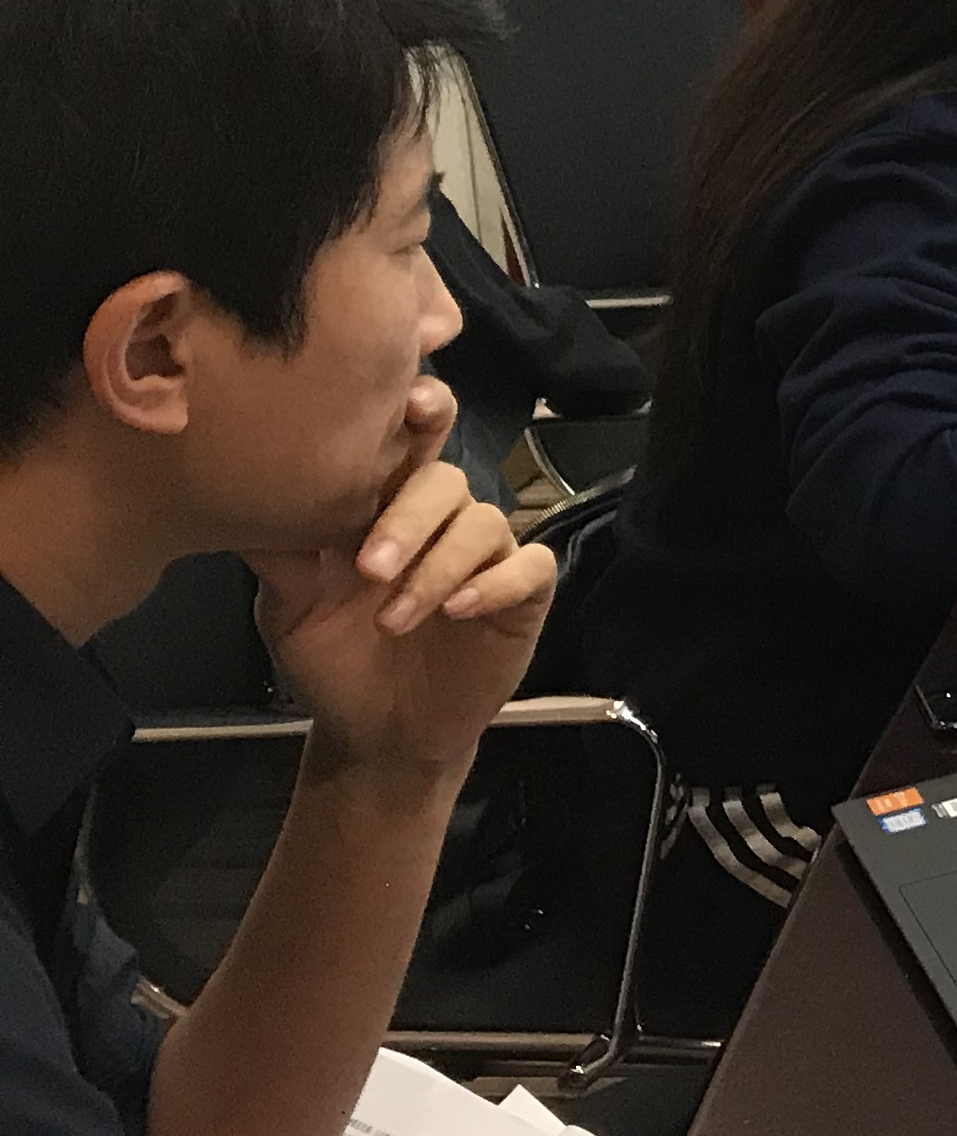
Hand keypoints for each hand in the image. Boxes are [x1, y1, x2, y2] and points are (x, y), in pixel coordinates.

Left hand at [250, 436, 556, 790]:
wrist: (377, 734)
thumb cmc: (334, 661)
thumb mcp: (289, 608)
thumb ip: (281, 553)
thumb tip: (251, 497)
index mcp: (386, 508)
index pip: (406, 446)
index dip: (414, 415)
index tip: (403, 402)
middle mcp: (440, 521)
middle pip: (446, 478)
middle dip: (410, 514)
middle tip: (370, 565)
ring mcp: (486, 555)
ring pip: (483, 522)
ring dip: (436, 566)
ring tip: (395, 618)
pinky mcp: (523, 594)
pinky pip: (528, 566)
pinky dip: (494, 583)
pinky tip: (457, 609)